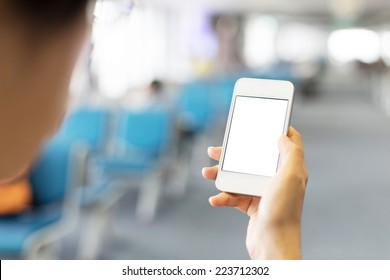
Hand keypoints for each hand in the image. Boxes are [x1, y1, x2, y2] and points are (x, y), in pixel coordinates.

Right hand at [202, 127, 307, 258]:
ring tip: (206, 173)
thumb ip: (291, 153)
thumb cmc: (284, 210)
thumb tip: (283, 135)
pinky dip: (223, 197)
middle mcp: (277, 179)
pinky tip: (216, 199)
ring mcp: (263, 193)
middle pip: (254, 158)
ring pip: (239, 176)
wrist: (273, 244)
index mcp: (289, 170)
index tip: (262, 122)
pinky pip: (234, 196)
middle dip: (233, 154)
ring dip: (221, 175)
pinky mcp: (252, 206)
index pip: (288, 143)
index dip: (277, 130)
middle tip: (214, 150)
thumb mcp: (292, 176)